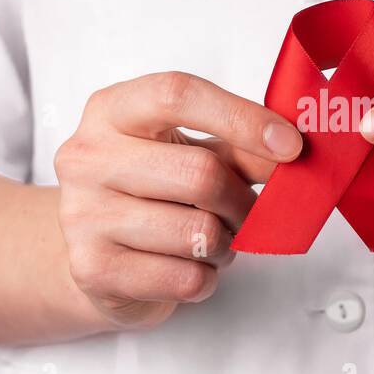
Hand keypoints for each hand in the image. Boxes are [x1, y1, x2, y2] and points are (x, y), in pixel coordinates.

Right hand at [54, 72, 302, 329]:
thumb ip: (237, 146)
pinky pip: (186, 278)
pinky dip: (206, 278)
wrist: (96, 258)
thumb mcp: (190, 153)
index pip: (177, 95)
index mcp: (111, 111)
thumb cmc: (151, 194)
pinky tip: (188, 267)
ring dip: (226, 244)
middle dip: (242, 201)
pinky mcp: (93, 270)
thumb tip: (289, 149)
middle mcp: (87, 157)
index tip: (291, 146)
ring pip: (198, 234)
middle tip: (247, 212)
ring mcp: (83, 215)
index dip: (242, 118)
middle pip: (200, 173)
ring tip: (212, 240)